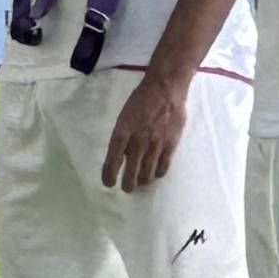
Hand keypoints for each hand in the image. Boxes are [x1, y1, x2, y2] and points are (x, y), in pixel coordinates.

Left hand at [102, 64, 189, 193]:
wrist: (165, 89)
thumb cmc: (141, 100)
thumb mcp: (124, 116)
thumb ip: (123, 135)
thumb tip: (121, 152)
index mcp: (122, 133)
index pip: (112, 161)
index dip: (109, 175)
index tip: (108, 183)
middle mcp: (138, 142)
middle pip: (131, 172)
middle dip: (127, 184)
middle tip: (126, 188)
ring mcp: (155, 145)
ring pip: (147, 173)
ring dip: (142, 181)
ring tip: (141, 183)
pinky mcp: (170, 144)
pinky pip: (163, 166)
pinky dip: (158, 173)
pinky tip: (156, 174)